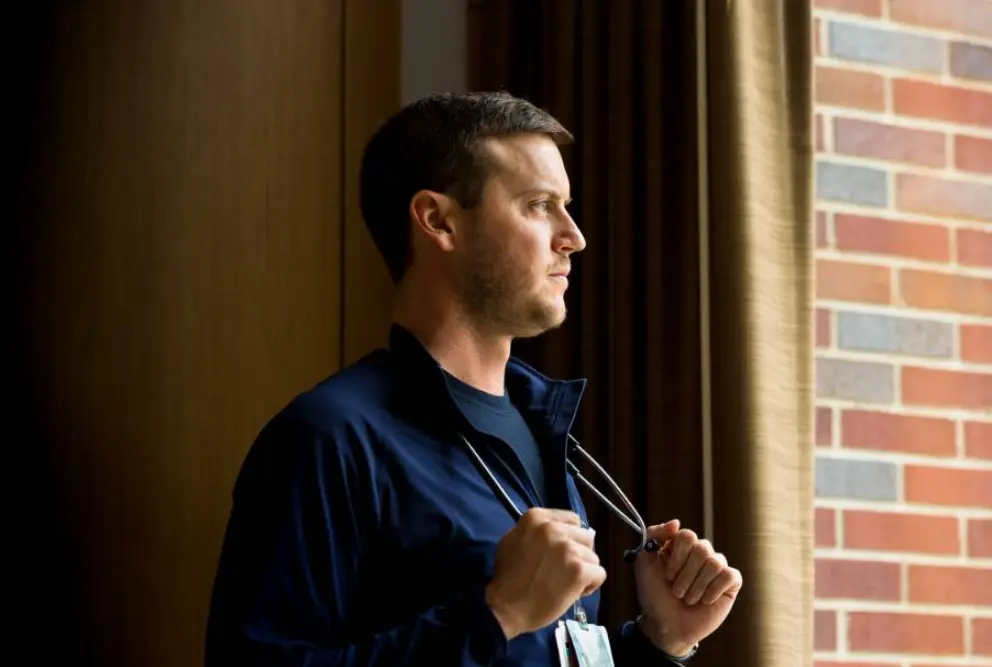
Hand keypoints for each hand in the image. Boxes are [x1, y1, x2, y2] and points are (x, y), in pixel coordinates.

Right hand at [485, 508, 606, 639]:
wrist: (506, 607)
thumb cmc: (507, 577)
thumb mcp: (512, 540)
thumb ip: (535, 531)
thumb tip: (559, 529)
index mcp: (537, 518)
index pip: (572, 519)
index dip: (571, 538)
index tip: (562, 552)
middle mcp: (554, 528)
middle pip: (586, 537)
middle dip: (579, 554)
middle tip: (563, 570)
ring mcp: (568, 549)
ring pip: (593, 557)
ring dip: (583, 571)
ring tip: (565, 583)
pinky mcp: (579, 570)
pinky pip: (600, 574)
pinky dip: (591, 585)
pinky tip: (574, 592)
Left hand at [632, 520, 741, 656]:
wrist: (666, 625)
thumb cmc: (654, 595)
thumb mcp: (643, 563)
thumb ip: (652, 536)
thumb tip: (676, 522)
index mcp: (680, 546)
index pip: (687, 535)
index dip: (678, 558)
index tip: (667, 575)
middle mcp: (700, 552)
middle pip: (702, 549)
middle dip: (686, 575)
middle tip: (677, 591)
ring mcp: (716, 566)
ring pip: (715, 563)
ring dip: (697, 586)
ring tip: (689, 598)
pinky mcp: (730, 583)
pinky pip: (730, 575)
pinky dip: (714, 590)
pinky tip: (706, 600)